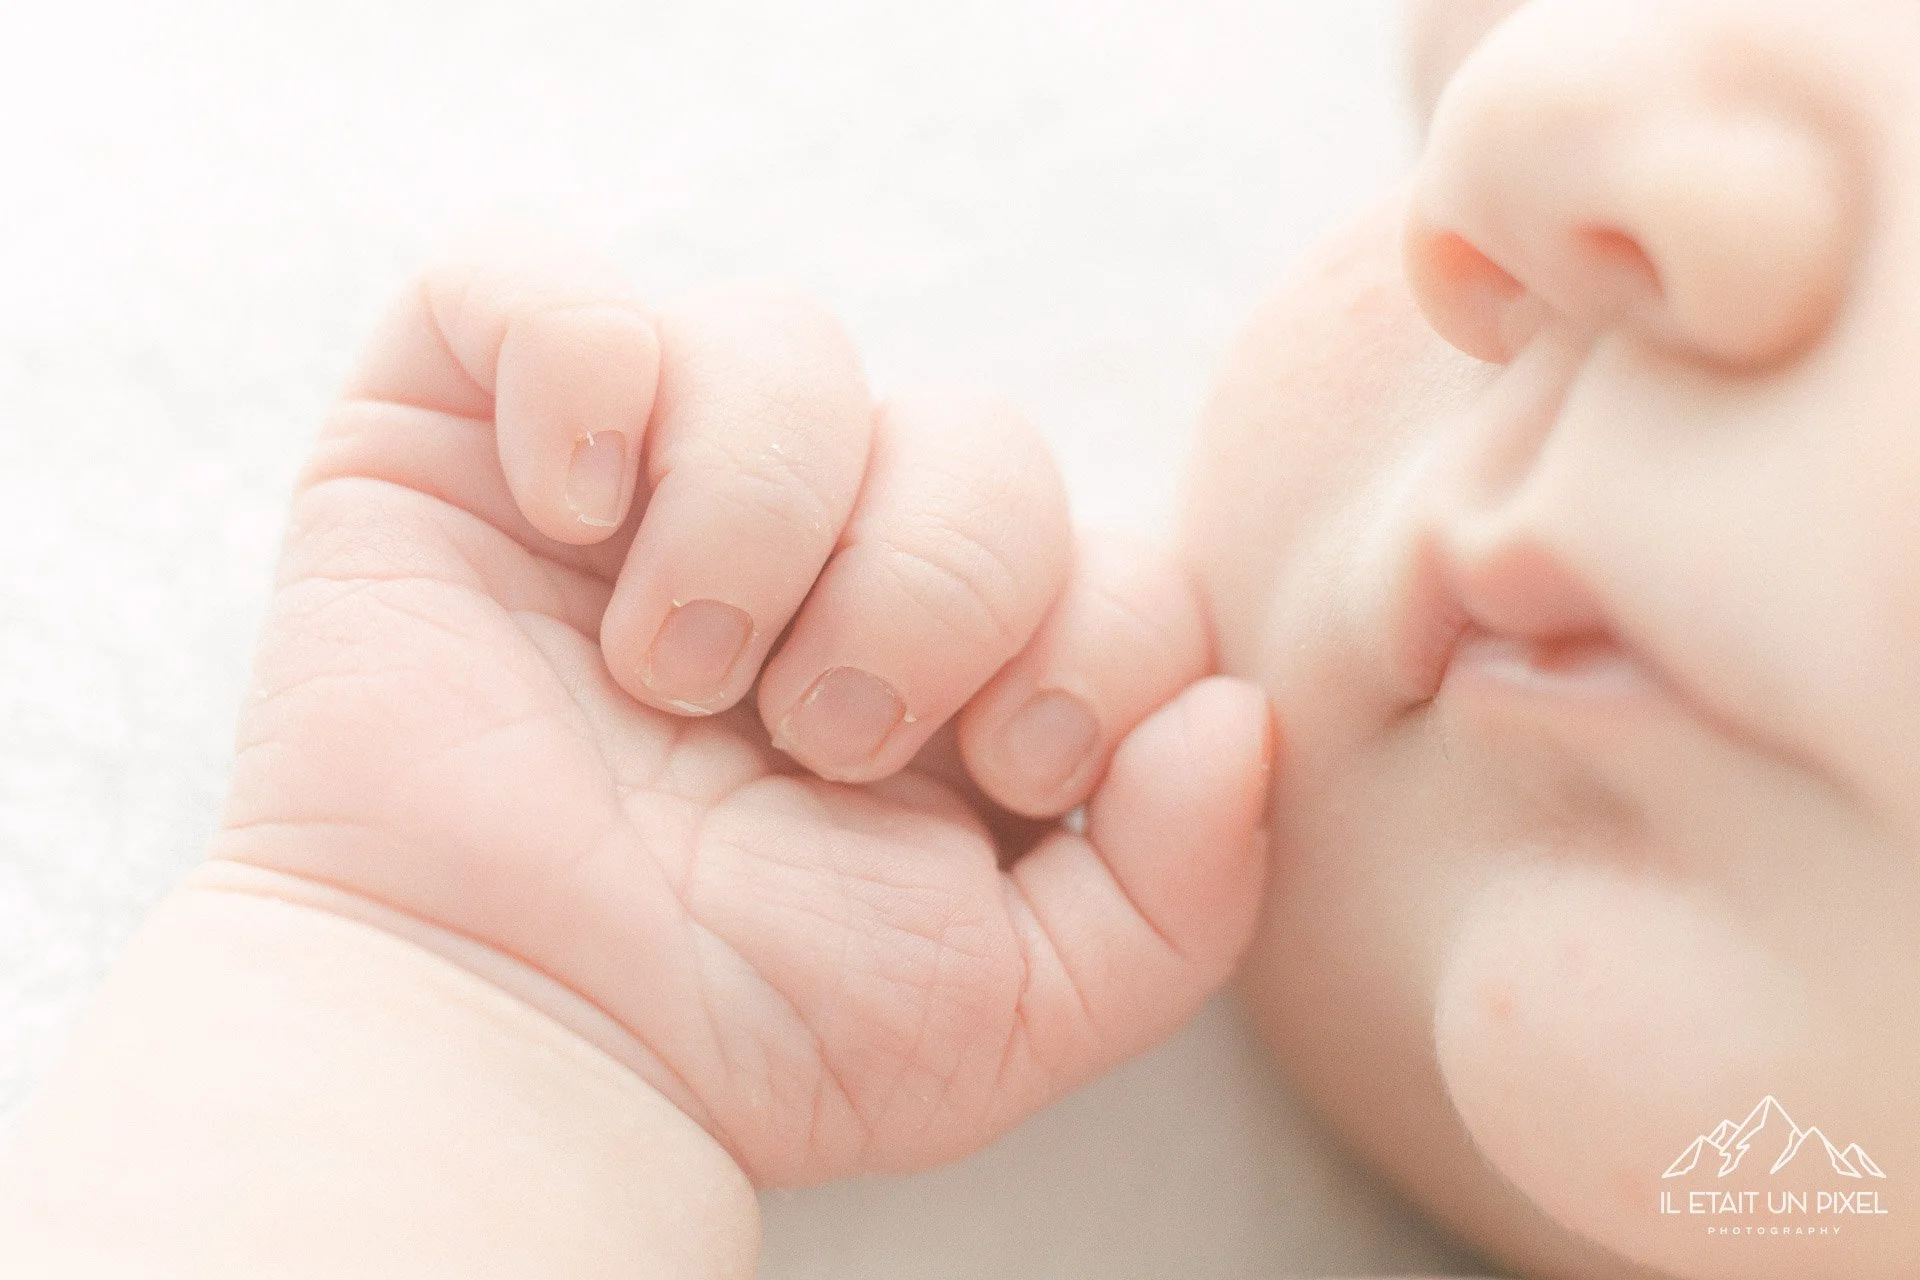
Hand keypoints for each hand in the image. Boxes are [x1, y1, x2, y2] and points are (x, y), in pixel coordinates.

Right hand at [215, 241, 1273, 1186]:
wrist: (504, 1040)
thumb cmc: (743, 1030)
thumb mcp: (1014, 1010)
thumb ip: (1179, 888)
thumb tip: (1234, 712)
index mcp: (953, 667)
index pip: (1120, 554)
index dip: (1099, 639)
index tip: (1000, 770)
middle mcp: (817, 553)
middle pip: (979, 435)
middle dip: (932, 588)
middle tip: (821, 733)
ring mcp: (648, 480)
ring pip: (786, 342)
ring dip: (758, 513)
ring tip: (674, 669)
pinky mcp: (466, 431)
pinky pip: (543, 286)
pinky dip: (578, 376)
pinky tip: (564, 516)